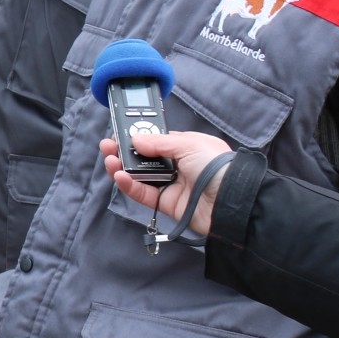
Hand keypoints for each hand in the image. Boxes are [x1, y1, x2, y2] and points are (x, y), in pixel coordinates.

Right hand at [98, 131, 231, 237]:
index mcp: (186, 147)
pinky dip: (129, 185)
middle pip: (143, 158)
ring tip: (109, 160)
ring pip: (139, 176)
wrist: (231, 201)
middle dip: (123, 151)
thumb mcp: (189, 144)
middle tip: (107, 146)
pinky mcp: (166, 203)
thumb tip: (136, 139)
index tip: (119, 133)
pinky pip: (143, 193)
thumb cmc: (218, 167)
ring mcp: (171, 184)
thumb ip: (159, 142)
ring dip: (121, 167)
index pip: (155, 140)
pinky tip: (119, 176)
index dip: (137, 137)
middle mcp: (177, 165)